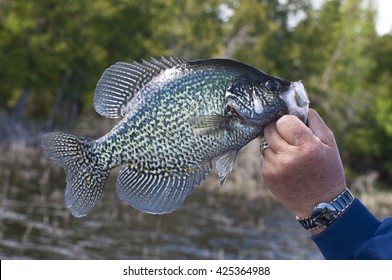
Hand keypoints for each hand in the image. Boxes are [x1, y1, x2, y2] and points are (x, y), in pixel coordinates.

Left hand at [260, 109, 345, 230]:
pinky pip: (263, 156)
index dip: (288, 121)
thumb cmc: (327, 170)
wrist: (319, 204)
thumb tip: (297, 107)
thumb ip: (314, 122)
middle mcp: (288, 157)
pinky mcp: (267, 175)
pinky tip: (284, 163)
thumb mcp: (330, 144)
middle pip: (270, 129)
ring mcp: (275, 167)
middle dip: (277, 129)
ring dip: (273, 143)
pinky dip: (271, 155)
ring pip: (264, 142)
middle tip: (287, 136)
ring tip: (287, 152)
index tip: (293, 126)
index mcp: (306, 147)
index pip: (284, 121)